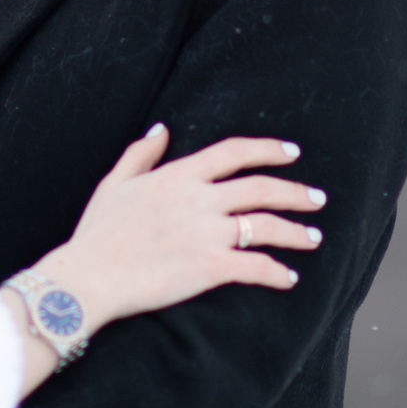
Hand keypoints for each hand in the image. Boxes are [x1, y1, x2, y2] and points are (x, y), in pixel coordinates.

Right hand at [39, 125, 325, 333]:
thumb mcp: (114, 184)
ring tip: (313, 237)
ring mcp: (206, 233)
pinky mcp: (209, 268)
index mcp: (178, 176)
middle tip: (318, 199)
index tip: (292, 152)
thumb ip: (140, 154)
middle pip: (261, 188)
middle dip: (296, 192)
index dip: (268, 149)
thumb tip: (162, 129)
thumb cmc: (97, 234)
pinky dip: (277, 272)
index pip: (234, 152)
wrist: (88, 278)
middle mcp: (198, 200)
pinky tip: (289, 277)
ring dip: (296, 232)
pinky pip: (255, 267)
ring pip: (266, 226)